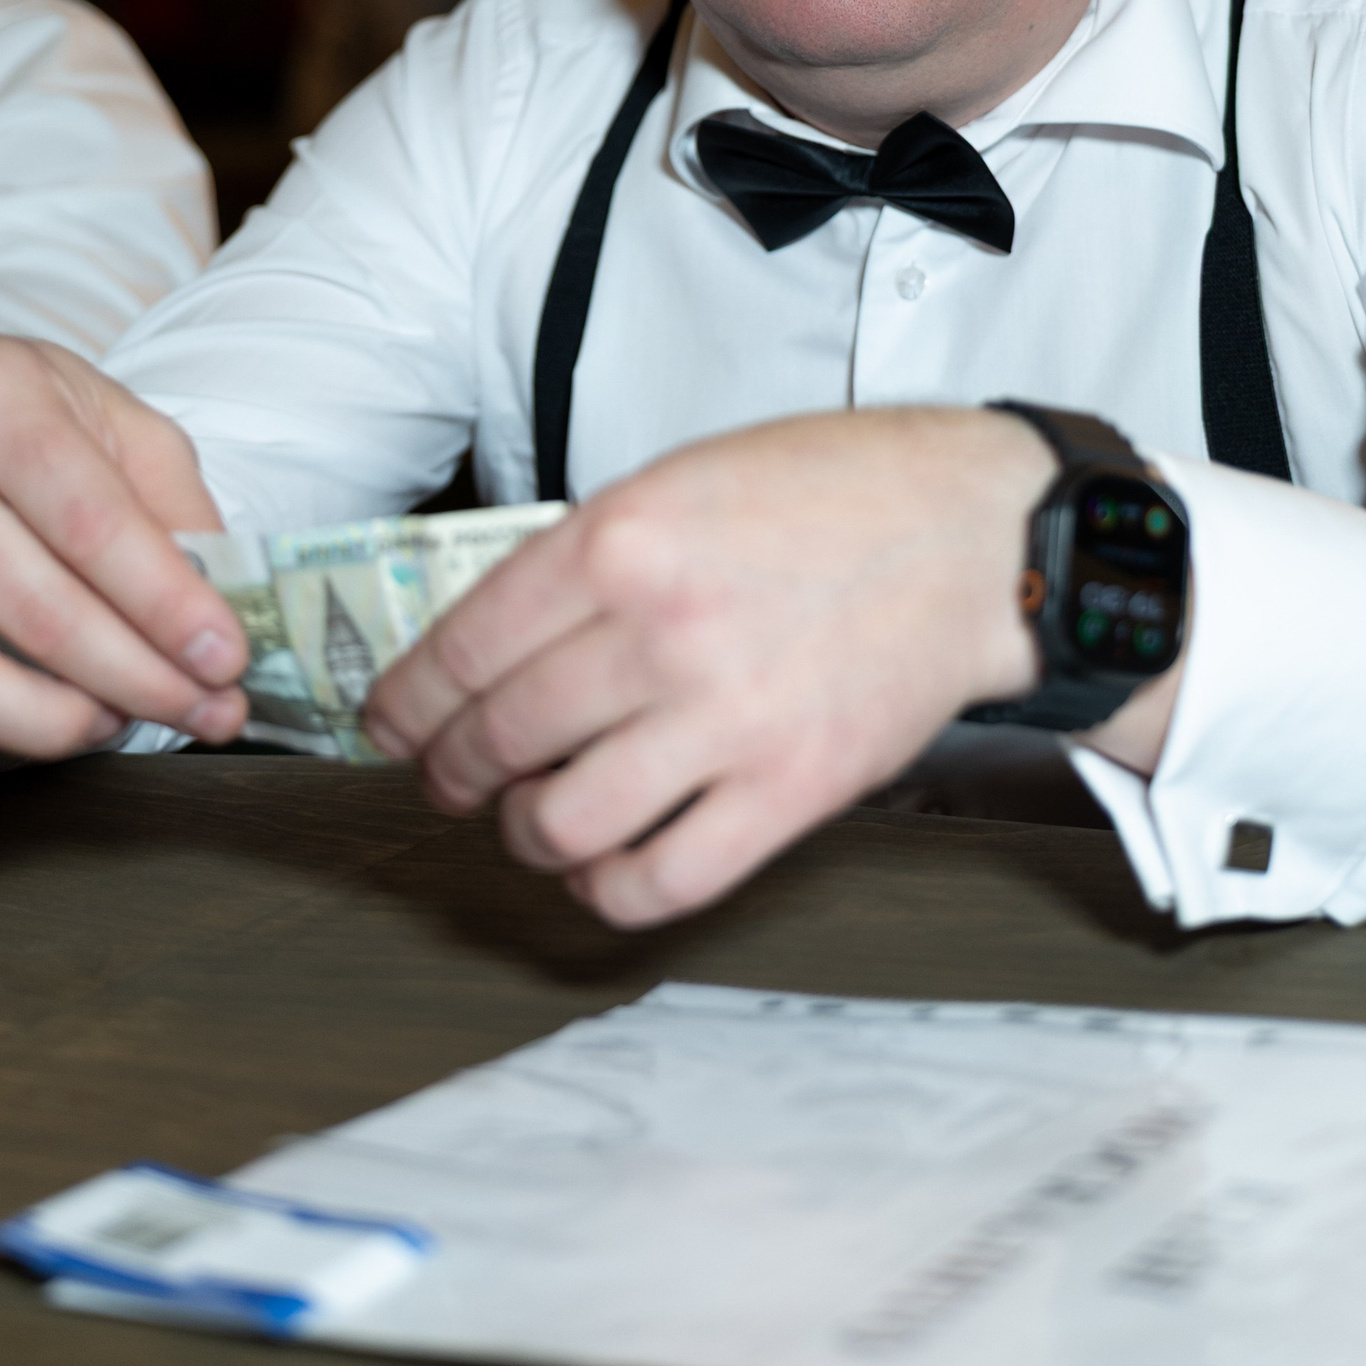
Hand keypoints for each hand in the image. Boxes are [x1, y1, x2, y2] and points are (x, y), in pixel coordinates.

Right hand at [0, 336, 249, 796]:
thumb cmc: (36, 424)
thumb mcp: (124, 426)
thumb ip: (177, 508)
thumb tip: (221, 610)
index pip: (91, 523)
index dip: (166, 604)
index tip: (224, 659)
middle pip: (33, 607)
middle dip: (136, 678)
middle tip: (205, 711)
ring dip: (48, 722)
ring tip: (114, 723)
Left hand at [364, 407, 1053, 926]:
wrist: (974, 538)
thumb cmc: (834, 494)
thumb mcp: (681, 478)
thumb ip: (587, 554)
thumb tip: (490, 639)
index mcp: (622, 539)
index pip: (464, 645)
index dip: (406, 700)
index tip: (391, 722)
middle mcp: (661, 632)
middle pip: (499, 736)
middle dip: (450, 769)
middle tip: (447, 775)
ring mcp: (726, 720)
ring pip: (561, 821)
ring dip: (522, 831)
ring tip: (527, 817)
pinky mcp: (788, 792)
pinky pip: (659, 879)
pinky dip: (607, 887)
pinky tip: (602, 862)